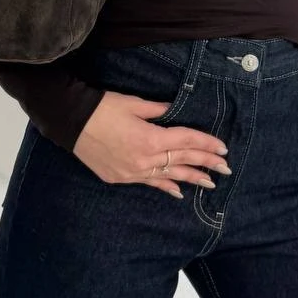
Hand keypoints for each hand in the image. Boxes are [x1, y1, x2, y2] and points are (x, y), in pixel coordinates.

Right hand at [72, 90, 229, 198]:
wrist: (72, 122)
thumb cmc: (103, 108)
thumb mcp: (134, 104)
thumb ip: (158, 110)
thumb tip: (174, 110)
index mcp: (151, 138)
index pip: (186, 142)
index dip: (206, 144)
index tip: (223, 149)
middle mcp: (145, 159)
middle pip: (182, 161)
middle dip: (206, 163)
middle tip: (225, 169)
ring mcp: (133, 171)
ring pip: (169, 176)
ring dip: (190, 178)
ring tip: (210, 183)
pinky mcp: (121, 177)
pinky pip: (149, 183)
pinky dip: (165, 187)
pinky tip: (178, 193)